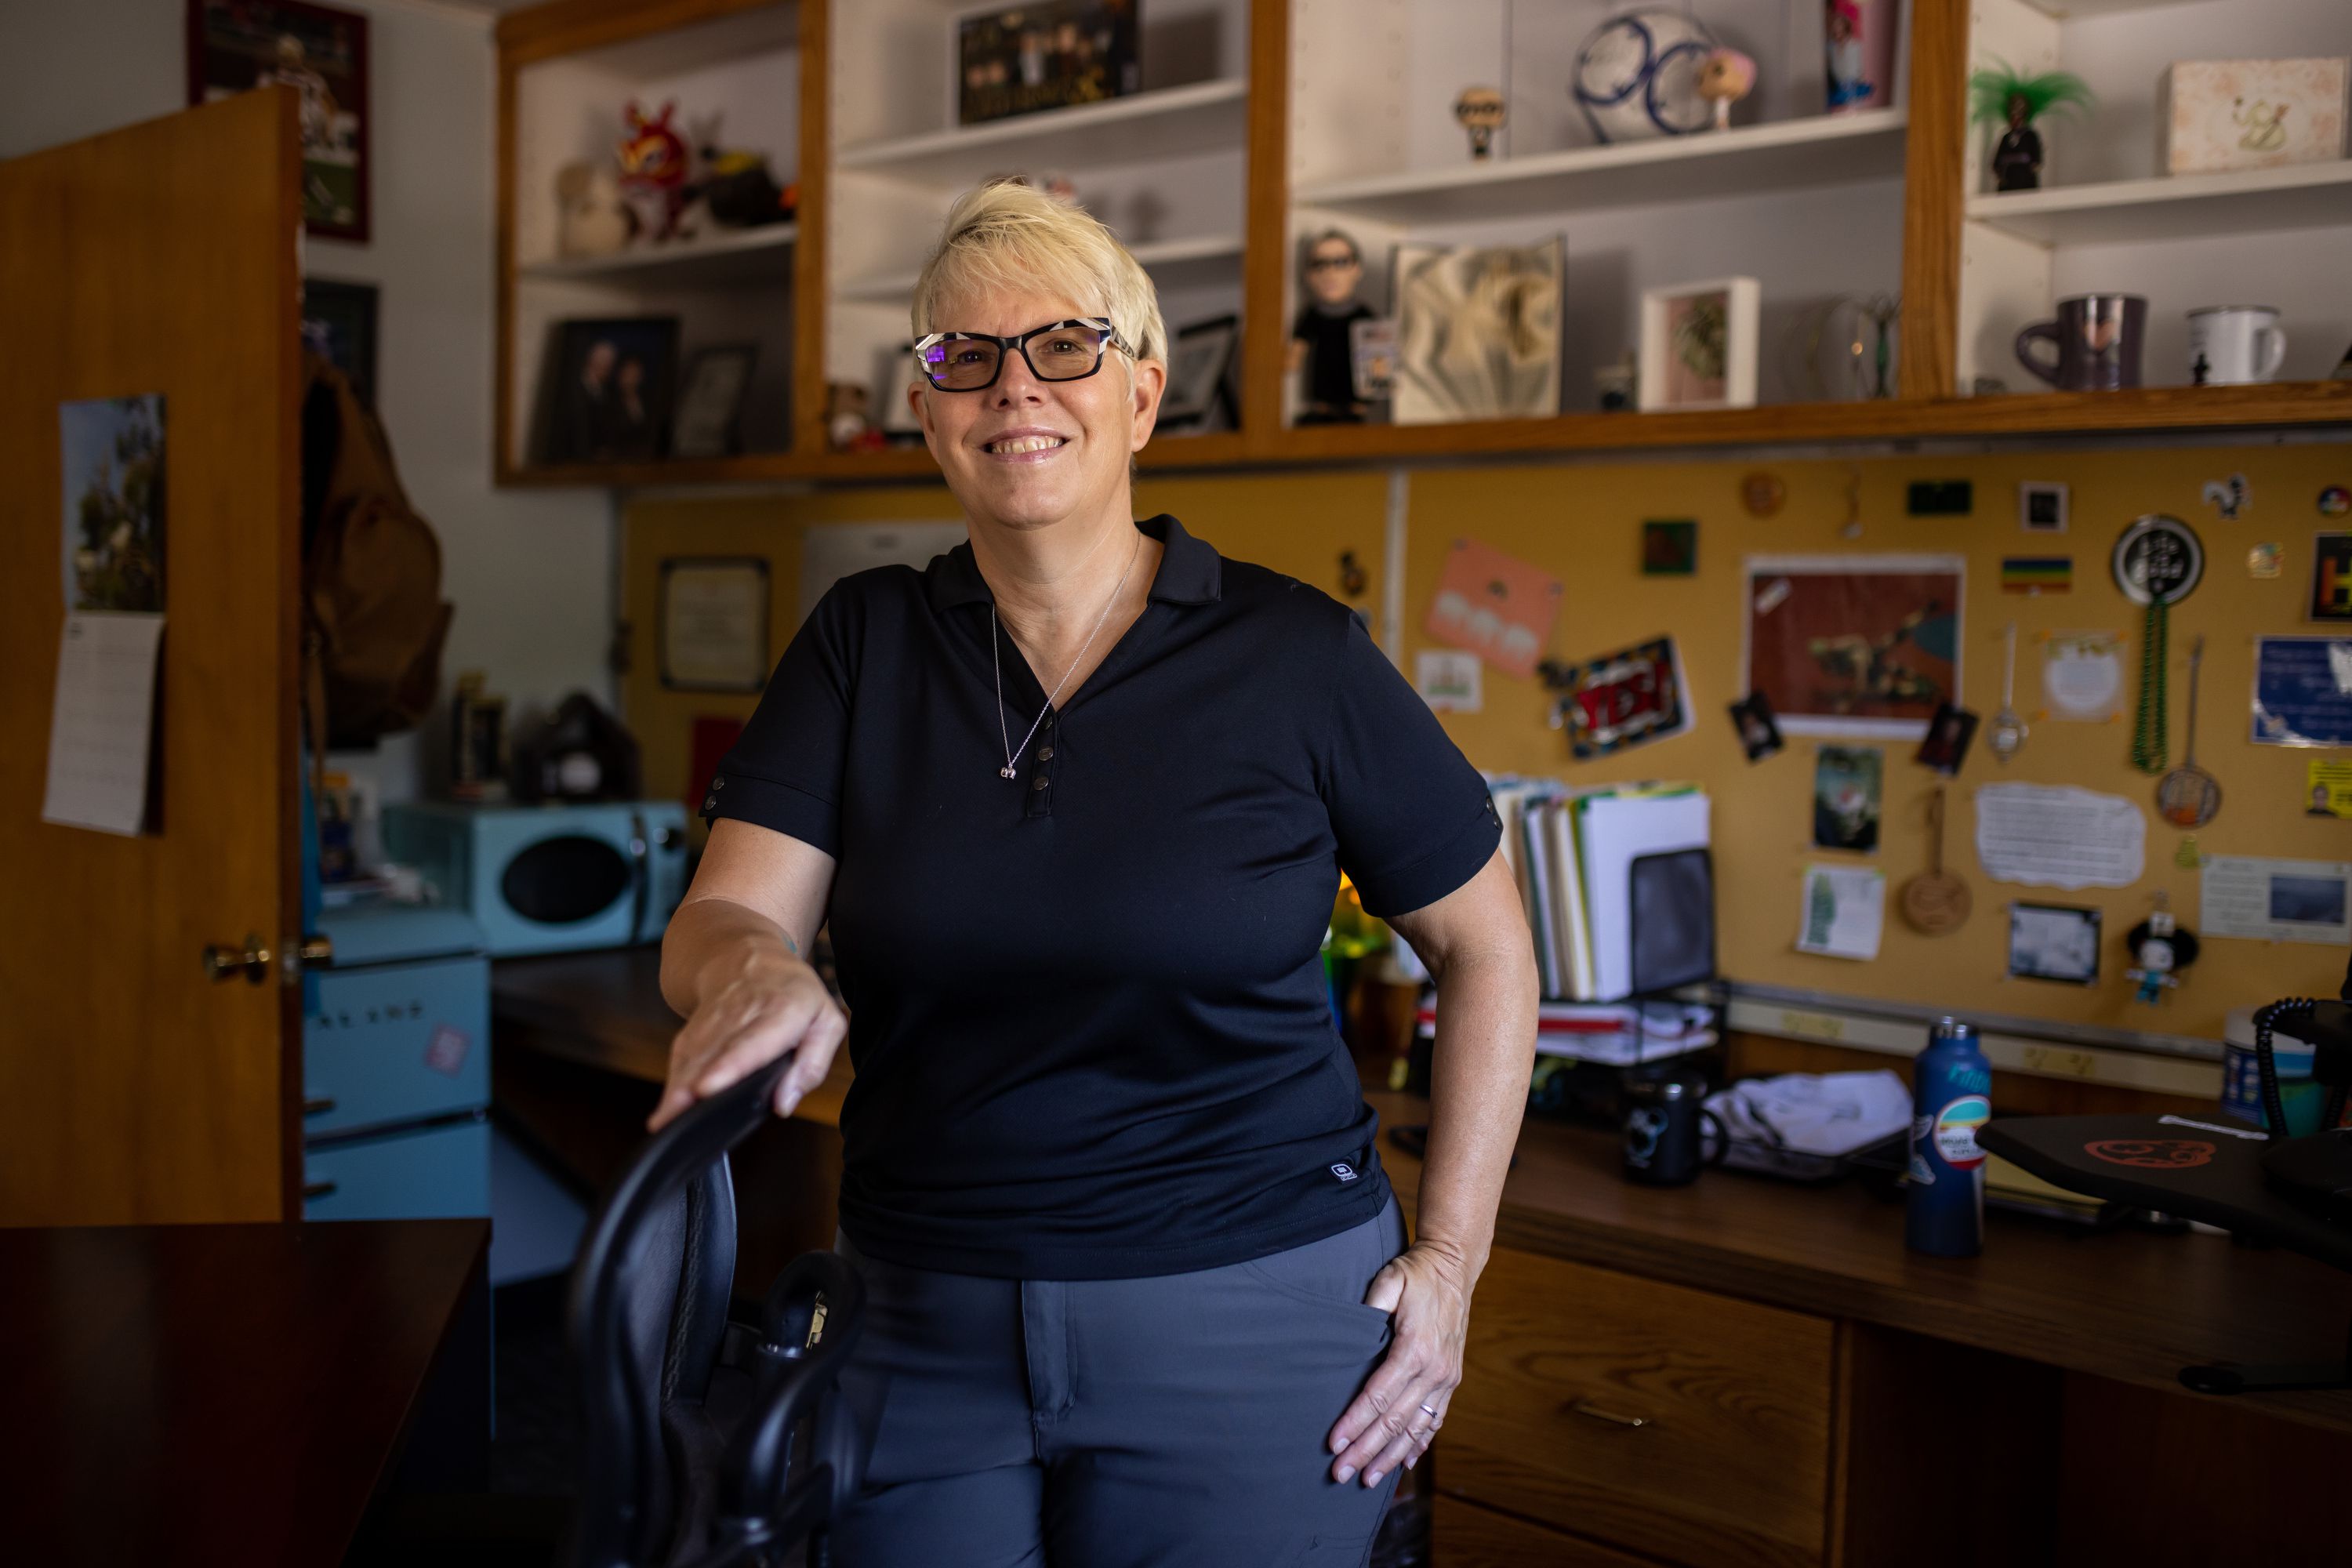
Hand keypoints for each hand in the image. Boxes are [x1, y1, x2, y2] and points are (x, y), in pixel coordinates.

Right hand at [647, 960, 845, 1132]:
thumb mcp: (826, 1021)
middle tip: (676, 1120)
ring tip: (666, 1122)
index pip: (752, 1041)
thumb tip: (784, 1103)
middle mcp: (741, 1013)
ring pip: (691, 1056)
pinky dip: (672, 1083)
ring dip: (676, 1089)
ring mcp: (713, 1020)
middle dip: (692, 1086)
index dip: (727, 1065)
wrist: (748, 953)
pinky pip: (681, 1057)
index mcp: (782, 1010)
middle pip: (713, 1053)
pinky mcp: (694, 1029)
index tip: (706, 1088)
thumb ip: (813, 1064)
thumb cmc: (795, 993)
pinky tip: (667, 1110)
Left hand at [1326, 1241, 1468, 1487]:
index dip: (1355, 1422)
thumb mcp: (1392, 1278)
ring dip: (1390, 1456)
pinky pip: (1435, 1419)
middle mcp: (1434, 1371)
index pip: (1378, 1396)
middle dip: (1366, 1450)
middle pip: (1394, 1421)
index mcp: (1415, 1349)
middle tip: (1341, 1474)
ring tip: (1368, 1480)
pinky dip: (1419, 1443)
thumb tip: (1352, 1325)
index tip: (1334, 1444)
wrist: (1455, 1268)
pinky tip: (1404, 1462)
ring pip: (1416, 1428)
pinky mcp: (1451, 1380)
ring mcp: (1446, 1379)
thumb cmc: (1417, 1273)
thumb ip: (1373, 1302)